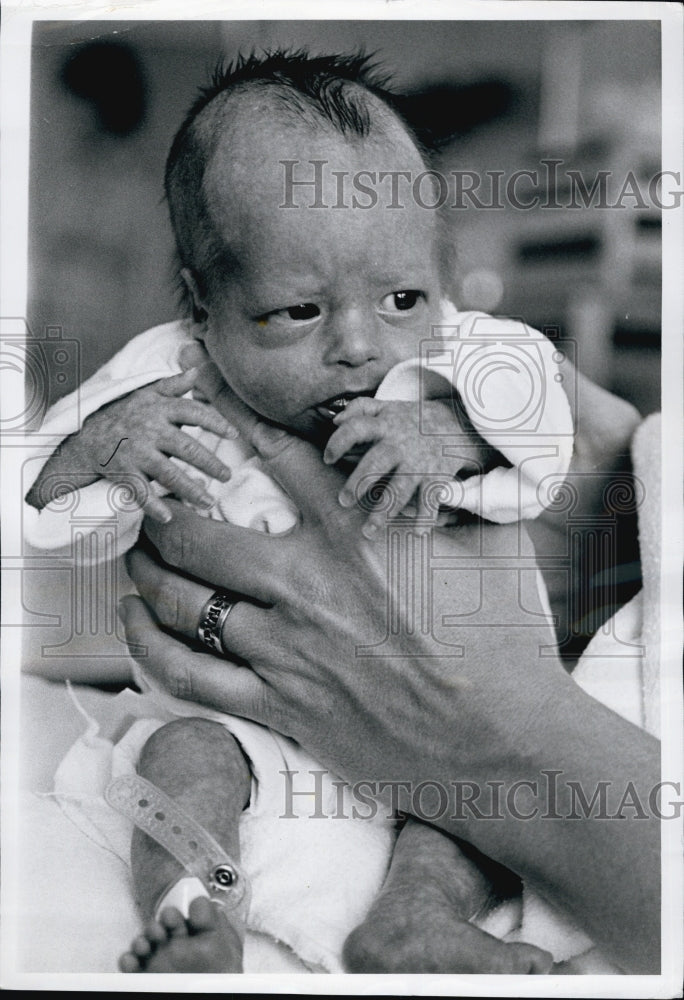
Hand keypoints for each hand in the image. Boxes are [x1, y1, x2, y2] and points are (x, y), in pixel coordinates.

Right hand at [78, 368, 236, 521]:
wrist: (85, 433)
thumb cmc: (124, 413)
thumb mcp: (146, 394)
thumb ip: (173, 386)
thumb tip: (196, 370)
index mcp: (159, 409)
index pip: (193, 412)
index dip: (215, 422)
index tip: (234, 434)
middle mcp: (149, 430)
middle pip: (186, 448)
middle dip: (209, 463)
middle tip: (227, 476)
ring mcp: (135, 452)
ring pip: (167, 473)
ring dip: (190, 489)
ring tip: (209, 502)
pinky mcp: (122, 471)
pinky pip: (139, 491)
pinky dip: (152, 505)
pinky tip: (168, 517)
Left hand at [120, 414, 659, 974]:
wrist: (506, 740)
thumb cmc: (505, 639)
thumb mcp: (491, 541)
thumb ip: (448, 491)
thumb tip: (440, 454)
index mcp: (355, 533)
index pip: (276, 454)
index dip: (231, 417)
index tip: (201, 393)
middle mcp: (308, 585)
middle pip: (197, 533)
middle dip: (162, 511)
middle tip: (155, 504)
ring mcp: (287, 651)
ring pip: (180, 602)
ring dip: (146, 574)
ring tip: (139, 558)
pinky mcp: (281, 708)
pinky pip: (188, 676)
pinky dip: (149, 648)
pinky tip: (137, 626)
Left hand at [323, 396, 495, 538]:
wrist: (458, 420)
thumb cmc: (412, 419)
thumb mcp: (387, 406)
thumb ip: (360, 408)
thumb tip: (334, 421)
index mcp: (385, 426)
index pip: (357, 428)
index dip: (339, 442)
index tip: (327, 459)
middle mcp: (400, 445)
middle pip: (377, 462)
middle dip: (359, 482)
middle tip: (343, 501)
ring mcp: (420, 462)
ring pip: (400, 489)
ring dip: (384, 511)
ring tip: (368, 531)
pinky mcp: (438, 476)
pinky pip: (431, 499)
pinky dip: (426, 517)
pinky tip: (418, 533)